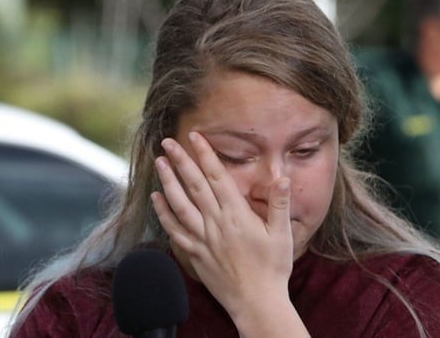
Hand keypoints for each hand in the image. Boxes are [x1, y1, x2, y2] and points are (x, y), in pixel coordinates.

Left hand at [151, 132, 294, 319]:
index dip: (205, 155)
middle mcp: (215, 224)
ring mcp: (202, 239)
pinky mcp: (195, 254)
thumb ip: (280, 204)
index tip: (196, 137)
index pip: (217, 177)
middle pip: (194, 186)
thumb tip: (282, 177)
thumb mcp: (282, 234)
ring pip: (179, 204)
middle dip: (180, 161)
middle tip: (167, 142)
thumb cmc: (273, 268)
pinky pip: (174, 230)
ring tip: (159, 163)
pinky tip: (156, 199)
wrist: (256, 302)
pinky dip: (163, 212)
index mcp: (237, 215)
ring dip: (168, 182)